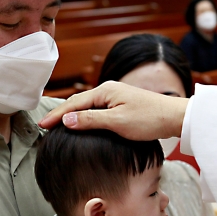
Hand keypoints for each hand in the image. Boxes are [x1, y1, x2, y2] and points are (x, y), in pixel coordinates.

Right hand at [38, 81, 188, 140]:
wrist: (174, 118)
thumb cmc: (149, 119)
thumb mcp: (117, 122)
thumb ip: (91, 120)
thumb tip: (66, 119)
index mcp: (105, 91)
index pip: (73, 104)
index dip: (56, 115)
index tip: (42, 125)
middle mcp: (109, 90)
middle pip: (78, 102)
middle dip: (60, 113)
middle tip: (44, 126)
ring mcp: (116, 96)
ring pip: (87, 106)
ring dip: (72, 114)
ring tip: (57, 125)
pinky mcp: (122, 104)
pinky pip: (97, 109)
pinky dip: (84, 116)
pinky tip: (81, 123)